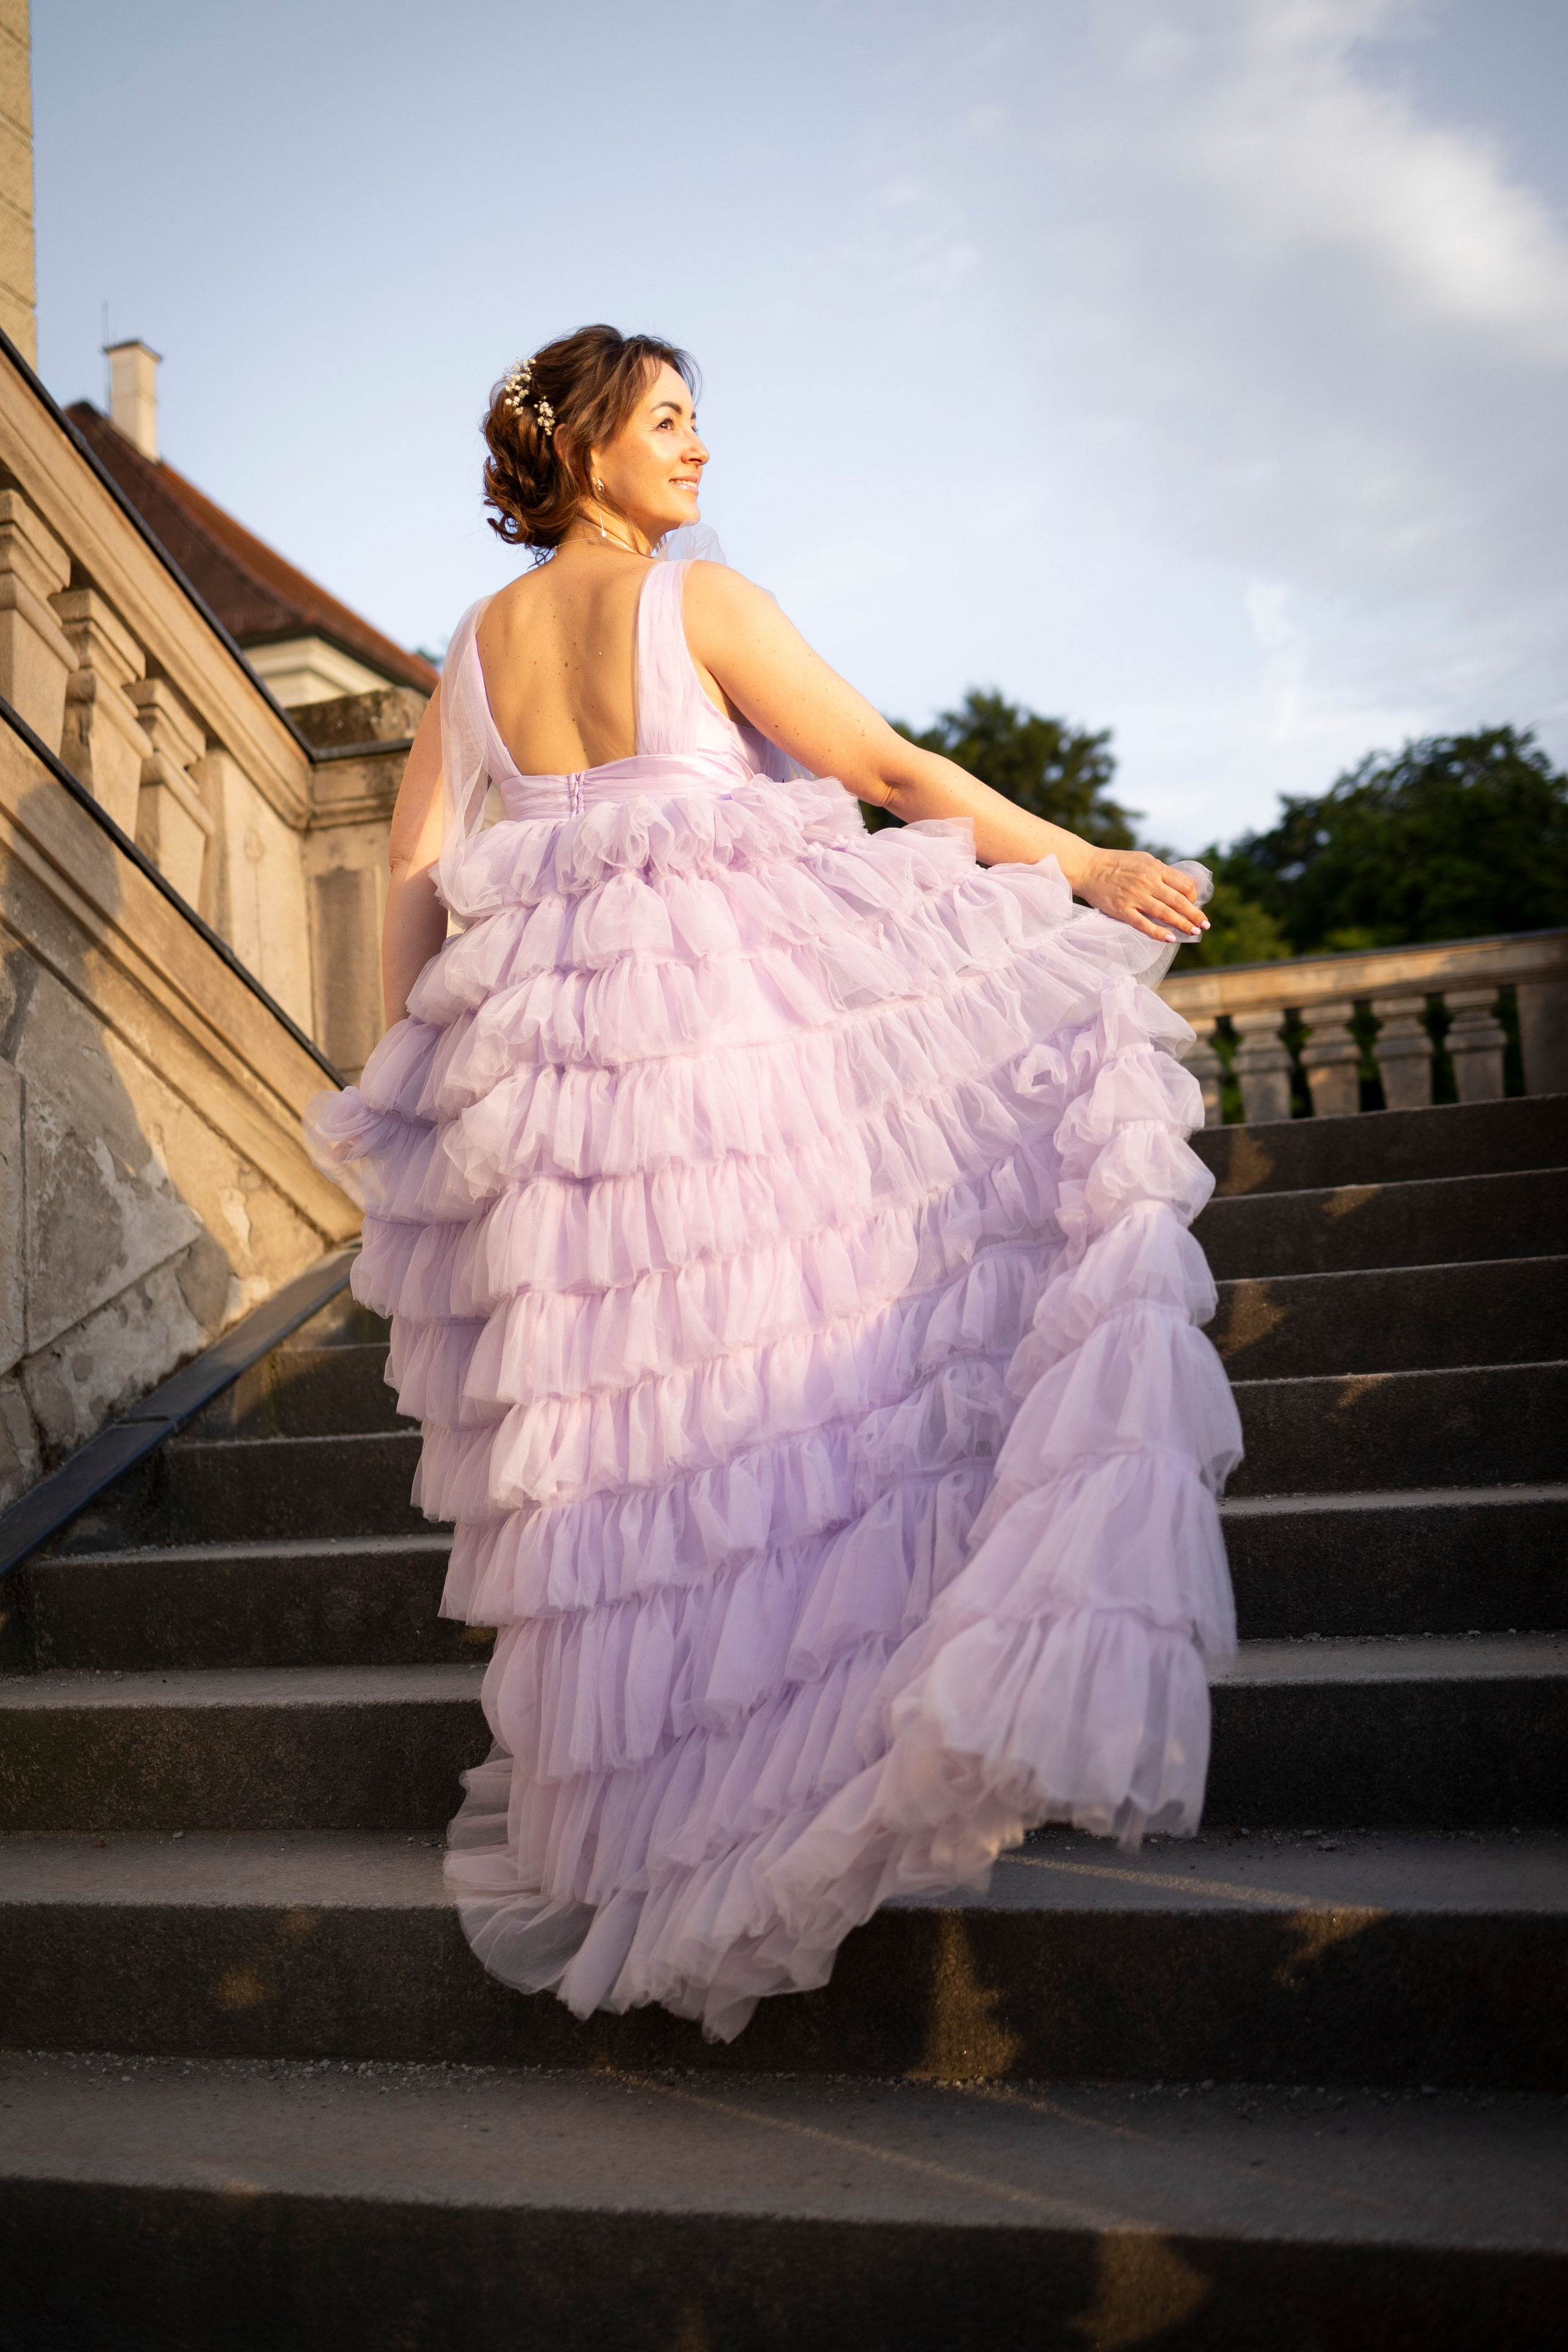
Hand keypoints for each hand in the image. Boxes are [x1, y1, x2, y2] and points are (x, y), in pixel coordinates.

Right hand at [1073, 848, 1208, 943]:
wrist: (1088, 867)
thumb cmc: (1116, 863)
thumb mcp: (1143, 860)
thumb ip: (1160, 872)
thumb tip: (1178, 885)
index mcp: (1155, 868)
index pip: (1183, 884)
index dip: (1193, 896)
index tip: (1193, 903)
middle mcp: (1147, 882)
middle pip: (1178, 901)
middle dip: (1194, 915)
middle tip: (1205, 925)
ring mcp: (1134, 897)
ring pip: (1164, 913)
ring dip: (1182, 924)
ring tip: (1194, 932)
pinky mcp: (1121, 910)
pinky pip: (1143, 924)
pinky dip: (1158, 932)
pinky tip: (1170, 938)